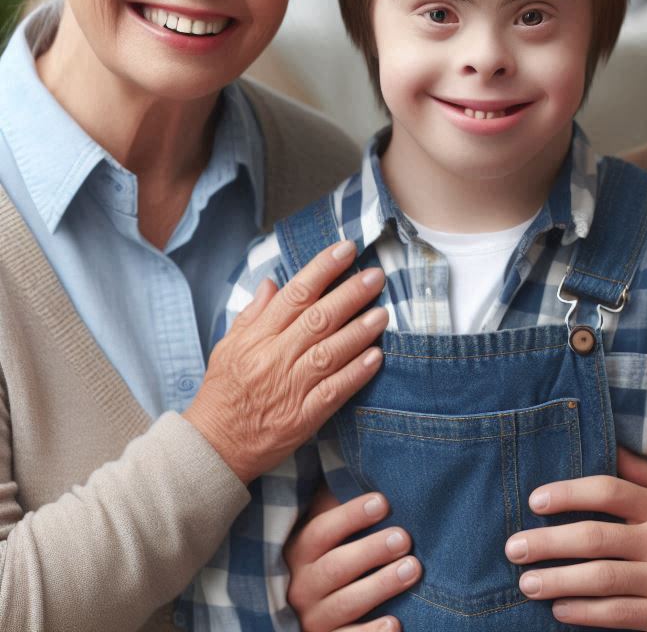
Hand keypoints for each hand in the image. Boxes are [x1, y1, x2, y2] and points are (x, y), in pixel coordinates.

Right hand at [184, 241, 387, 483]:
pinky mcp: (302, 418)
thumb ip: (253, 314)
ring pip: (329, 353)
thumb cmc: (223, 393)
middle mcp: (273, 359)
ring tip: (383, 312)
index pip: (294, 294)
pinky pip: (333, 392)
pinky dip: (355, 374)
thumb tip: (274, 282)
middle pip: (317, 319)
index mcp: (256, 338)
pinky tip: (376, 357)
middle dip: (349, 294)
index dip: (322, 269)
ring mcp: (289, 389)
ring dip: (359, 331)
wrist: (212, 448)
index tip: (346, 250)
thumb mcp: (227, 347)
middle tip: (376, 276)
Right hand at [285, 483, 421, 631]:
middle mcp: (301, 586)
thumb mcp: (323, 525)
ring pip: (345, 604)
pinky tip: (396, 624)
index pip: (321, 531)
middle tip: (405, 537)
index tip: (383, 502)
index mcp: (298, 551)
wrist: (305, 607)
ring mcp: (312, 618)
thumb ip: (334, 499)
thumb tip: (362, 461)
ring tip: (413, 568)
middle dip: (372, 550)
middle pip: (335, 567)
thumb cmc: (327, 552)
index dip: (350, 516)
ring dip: (381, 586)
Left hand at [504, 448, 646, 631]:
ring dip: (557, 581)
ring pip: (600, 579)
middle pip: (595, 537)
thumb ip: (646, 474)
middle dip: (548, 542)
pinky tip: (558, 610)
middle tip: (514, 547)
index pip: (609, 490)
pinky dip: (582, 613)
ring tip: (526, 582)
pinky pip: (616, 616)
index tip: (536, 500)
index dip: (568, 493)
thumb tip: (608, 442)